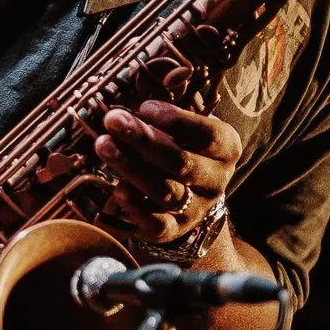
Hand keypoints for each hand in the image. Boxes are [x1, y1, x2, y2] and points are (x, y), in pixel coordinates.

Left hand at [95, 100, 240, 244]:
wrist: (192, 198)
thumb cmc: (182, 148)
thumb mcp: (185, 127)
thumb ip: (166, 114)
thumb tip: (132, 99)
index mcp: (225, 149)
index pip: (207, 135)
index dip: (176, 121)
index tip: (144, 108)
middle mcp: (215, 181)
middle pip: (181, 163)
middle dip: (143, 141)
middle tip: (112, 120)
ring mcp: (196, 209)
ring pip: (165, 192)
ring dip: (131, 168)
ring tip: (103, 145)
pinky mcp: (174, 230)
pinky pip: (157, 225)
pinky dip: (135, 208)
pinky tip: (117, 189)